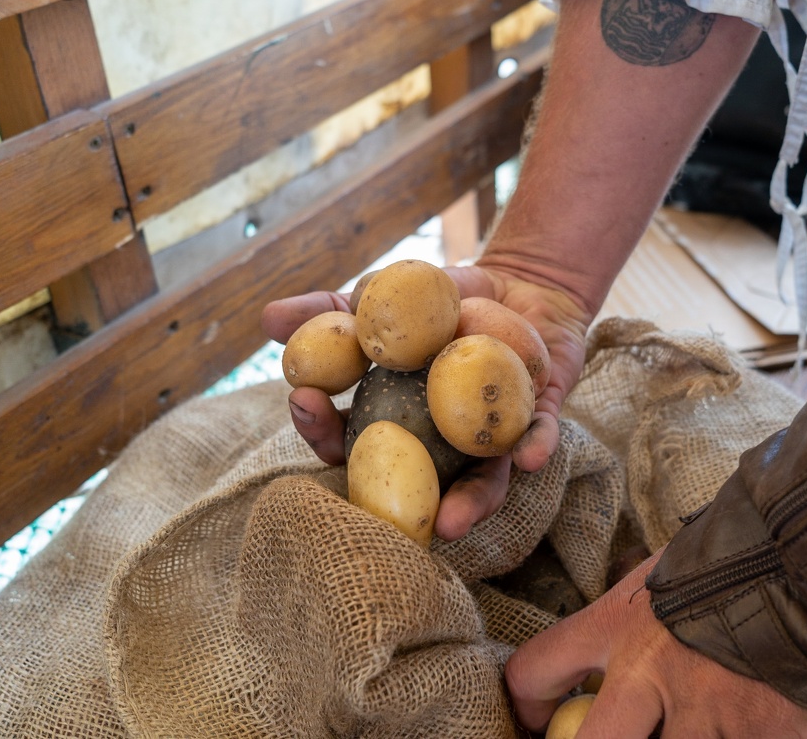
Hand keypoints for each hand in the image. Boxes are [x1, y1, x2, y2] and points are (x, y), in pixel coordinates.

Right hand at [260, 260, 590, 540]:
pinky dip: (536, 450)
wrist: (518, 284)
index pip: (348, 440)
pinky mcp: (540, 424)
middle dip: (389, 494)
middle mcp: (441, 446)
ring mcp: (491, 442)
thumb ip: (330, 312)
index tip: (303, 401)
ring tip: (451, 523)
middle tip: (371, 492)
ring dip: (467, 505)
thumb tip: (267, 319)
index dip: (322, 429)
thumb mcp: (383, 300)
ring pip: (480, 483)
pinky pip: (539, 440)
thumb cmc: (440, 302)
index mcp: (394, 423)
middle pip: (410, 481)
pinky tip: (532, 460)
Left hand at [504, 550, 806, 737]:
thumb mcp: (657, 579)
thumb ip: (624, 626)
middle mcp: (648, 670)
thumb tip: (599, 673)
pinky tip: (732, 731)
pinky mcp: (756, 736)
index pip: (535, 670)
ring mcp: (704, 709)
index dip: (527, 706)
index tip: (541, 722)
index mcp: (615, 624)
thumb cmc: (727, 564)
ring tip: (682, 729)